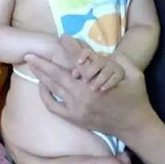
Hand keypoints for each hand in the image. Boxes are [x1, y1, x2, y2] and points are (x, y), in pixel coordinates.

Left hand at [25, 39, 152, 140]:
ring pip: (53, 89)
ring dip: (41, 76)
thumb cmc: (135, 97)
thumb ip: (121, 60)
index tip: (61, 37)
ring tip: (31, 65)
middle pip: (57, 75)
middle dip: (42, 63)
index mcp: (96, 83)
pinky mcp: (74, 118)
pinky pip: (53, 106)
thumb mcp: (134, 74)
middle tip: (28, 54)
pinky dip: (45, 96)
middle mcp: (82, 96)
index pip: (76, 61)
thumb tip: (105, 50)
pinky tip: (41, 85)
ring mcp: (76, 109)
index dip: (68, 48)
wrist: (134, 126)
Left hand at [72, 50, 124, 91]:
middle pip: (97, 62)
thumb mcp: (88, 74)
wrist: (121, 77)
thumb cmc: (98, 76)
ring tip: (92, 89)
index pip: (87, 52)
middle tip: (84, 80)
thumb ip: (80, 72)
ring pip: (105, 71)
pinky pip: (115, 77)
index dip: (83, 55)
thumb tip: (73, 75)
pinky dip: (108, 83)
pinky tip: (102, 89)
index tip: (79, 63)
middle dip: (90, 71)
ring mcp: (112, 66)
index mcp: (93, 58)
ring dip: (98, 80)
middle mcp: (103, 61)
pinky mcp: (119, 74)